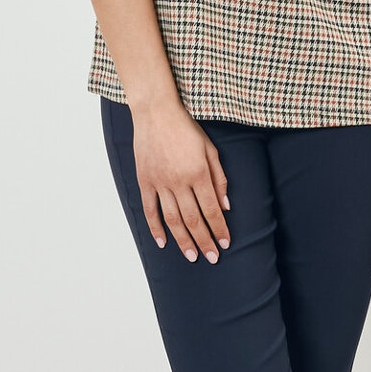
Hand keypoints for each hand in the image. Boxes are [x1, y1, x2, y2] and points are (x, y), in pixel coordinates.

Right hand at [131, 100, 229, 262]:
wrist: (156, 113)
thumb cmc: (186, 129)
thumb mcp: (210, 149)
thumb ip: (219, 178)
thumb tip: (226, 206)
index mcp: (198, 173)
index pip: (212, 210)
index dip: (219, 229)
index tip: (224, 243)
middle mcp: (179, 182)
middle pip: (194, 219)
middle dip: (204, 241)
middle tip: (211, 258)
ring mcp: (160, 183)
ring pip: (172, 219)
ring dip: (183, 241)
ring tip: (191, 256)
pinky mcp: (145, 181)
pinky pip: (150, 210)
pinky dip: (155, 228)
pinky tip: (162, 243)